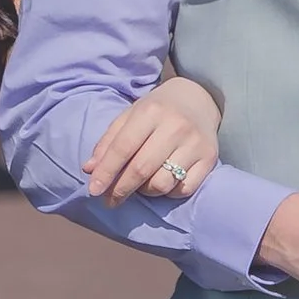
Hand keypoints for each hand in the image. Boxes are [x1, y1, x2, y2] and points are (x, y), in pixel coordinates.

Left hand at [86, 75, 222, 207]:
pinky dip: (169, 193)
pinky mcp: (209, 158)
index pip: (123, 148)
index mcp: (151, 111)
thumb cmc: (158, 109)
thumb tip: (89, 170)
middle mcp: (175, 126)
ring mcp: (195, 143)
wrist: (199, 98)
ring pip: (162, 183)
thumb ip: (109, 142)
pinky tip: (163, 182)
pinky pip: (183, 189)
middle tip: (110, 200)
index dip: (106, 172)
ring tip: (140, 185)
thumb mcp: (130, 116)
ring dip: (145, 191)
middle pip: (141, 169)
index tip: (93, 190)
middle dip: (121, 189)